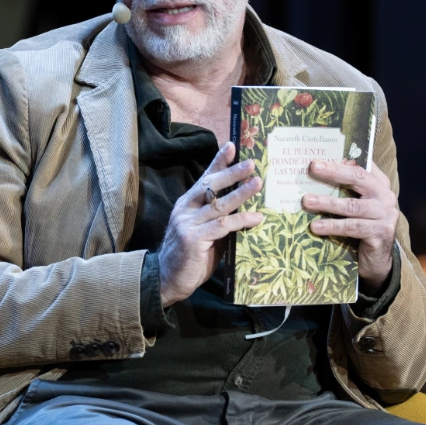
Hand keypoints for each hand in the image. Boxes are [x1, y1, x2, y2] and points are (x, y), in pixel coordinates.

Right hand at [157, 143, 263, 306]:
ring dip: (240, 193)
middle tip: (251, 164)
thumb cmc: (190, 256)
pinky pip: (222, 226)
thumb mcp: (204, 232)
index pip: (204, 178)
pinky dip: (241, 220)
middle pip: (210, 186)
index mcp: (187, 204)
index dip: (218, 162)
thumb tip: (244, 207)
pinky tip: (257, 218)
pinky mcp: (194, 240)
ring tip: (257, 183)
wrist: (168, 279)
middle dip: (232, 173)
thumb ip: (218, 218)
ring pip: (218, 204)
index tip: (231, 146)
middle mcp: (186, 209)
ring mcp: (188, 224)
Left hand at [302, 159, 398, 289]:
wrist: (376, 259)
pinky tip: (315, 227)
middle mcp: (386, 196)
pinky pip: (352, 227)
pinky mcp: (380, 234)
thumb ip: (345, 188)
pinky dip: (332, 226)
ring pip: (353, 206)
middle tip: (313, 167)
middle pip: (359, 179)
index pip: (361, 167)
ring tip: (307, 201)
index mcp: (379, 184)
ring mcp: (386, 215)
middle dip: (334, 172)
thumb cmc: (361, 226)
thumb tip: (317, 170)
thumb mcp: (355, 204)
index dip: (341, 161)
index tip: (321, 157)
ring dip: (327, 203)